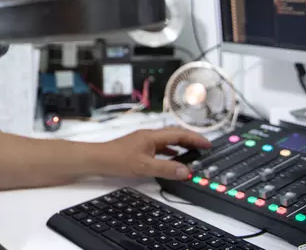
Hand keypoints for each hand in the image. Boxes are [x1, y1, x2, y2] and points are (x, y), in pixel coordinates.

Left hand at [93, 127, 211, 180]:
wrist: (97, 159)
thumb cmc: (117, 159)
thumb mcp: (144, 166)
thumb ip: (166, 168)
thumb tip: (186, 171)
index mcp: (152, 136)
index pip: (179, 134)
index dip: (195, 138)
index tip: (208, 144)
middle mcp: (149, 136)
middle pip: (174, 134)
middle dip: (190, 140)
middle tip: (204, 147)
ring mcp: (143, 141)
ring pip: (167, 141)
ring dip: (181, 146)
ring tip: (192, 153)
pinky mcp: (139, 148)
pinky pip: (160, 148)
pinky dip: (170, 152)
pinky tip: (172, 159)